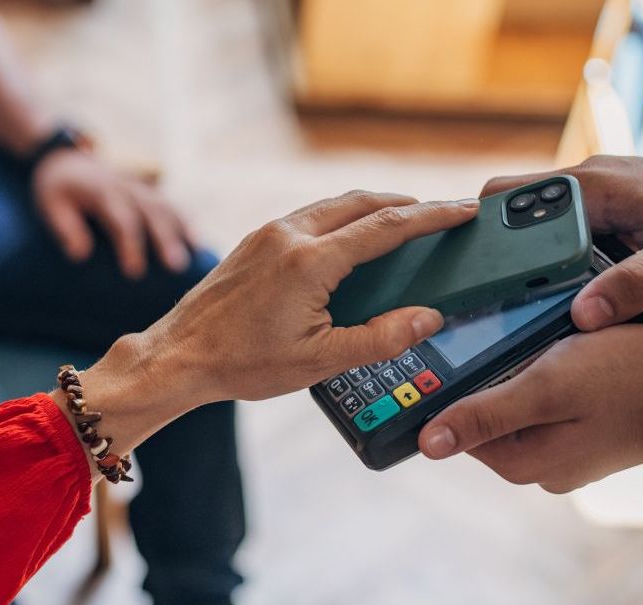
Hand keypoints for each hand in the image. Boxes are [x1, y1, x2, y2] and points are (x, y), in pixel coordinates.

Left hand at [33, 150, 191, 279]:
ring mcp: (142, 187)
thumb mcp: (51, 205)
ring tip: (196, 256)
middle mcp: (128, 187)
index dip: (130, 244)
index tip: (135, 271)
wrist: (67, 159)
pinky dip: (188, 222)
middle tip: (176, 267)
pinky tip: (198, 244)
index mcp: (103, 191)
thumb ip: (66, 227)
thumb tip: (80, 255)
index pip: (121, 219)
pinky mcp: (150, 192)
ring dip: (183, 230)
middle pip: (152, 213)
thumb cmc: (58, 190)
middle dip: (165, 239)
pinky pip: (174, 205)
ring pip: (168, 207)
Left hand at [71, 192, 478, 451]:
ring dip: (372, 207)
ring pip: (334, 205)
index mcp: (310, 261)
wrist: (178, 356)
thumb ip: (380, 339)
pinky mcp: (254, 241)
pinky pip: (310, 216)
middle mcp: (289, 235)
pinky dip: (341, 218)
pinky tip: (351, 239)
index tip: (464, 209)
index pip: (387, 226)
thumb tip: (427, 318)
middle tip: (441, 213)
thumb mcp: (320, 361)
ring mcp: (268, 234)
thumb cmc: (242, 363)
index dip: (433, 215)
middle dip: (407, 204)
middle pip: (362, 202)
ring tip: (404, 221)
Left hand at [417, 325, 642, 492]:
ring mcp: (569, 455)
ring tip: (548, 343)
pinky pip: (552, 406)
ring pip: (521, 407)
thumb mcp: (548, 387)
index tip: (455, 349)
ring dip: (523, 374)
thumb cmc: (633, 379)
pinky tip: (569, 354)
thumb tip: (427, 445)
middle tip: (512, 337)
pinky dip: (551, 378)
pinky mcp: (590, 436)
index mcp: (525, 464)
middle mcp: (543, 469)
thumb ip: (486, 414)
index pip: (458, 427)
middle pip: (488, 417)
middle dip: (491, 377)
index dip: (451, 388)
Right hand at [483, 152, 642, 330]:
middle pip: (509, 216)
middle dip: (491, 257)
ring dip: (524, 266)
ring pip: (535, 231)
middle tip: (484, 304)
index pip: (503, 198)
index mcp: (590, 186)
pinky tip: (560, 304)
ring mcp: (598, 200)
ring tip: (513, 313)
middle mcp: (586, 186)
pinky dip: (552, 268)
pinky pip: (563, 239)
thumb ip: (637, 285)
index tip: (466, 279)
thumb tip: (583, 317)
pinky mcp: (612, 216)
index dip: (477, 236)